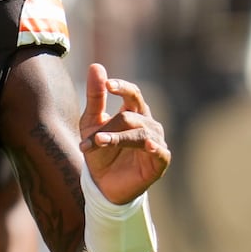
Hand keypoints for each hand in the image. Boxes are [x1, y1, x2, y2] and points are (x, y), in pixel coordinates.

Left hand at [79, 63, 170, 204]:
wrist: (103, 185)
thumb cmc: (99, 151)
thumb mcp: (91, 123)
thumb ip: (95, 96)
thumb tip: (95, 66)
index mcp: (134, 112)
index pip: (133, 94)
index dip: (122, 88)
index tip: (108, 85)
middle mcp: (148, 124)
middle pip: (131, 116)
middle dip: (108, 128)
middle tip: (90, 139)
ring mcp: (156, 142)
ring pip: (139, 133)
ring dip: (117, 138)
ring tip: (98, 143)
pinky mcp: (160, 162)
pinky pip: (160, 151)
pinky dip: (154, 147)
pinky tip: (148, 145)